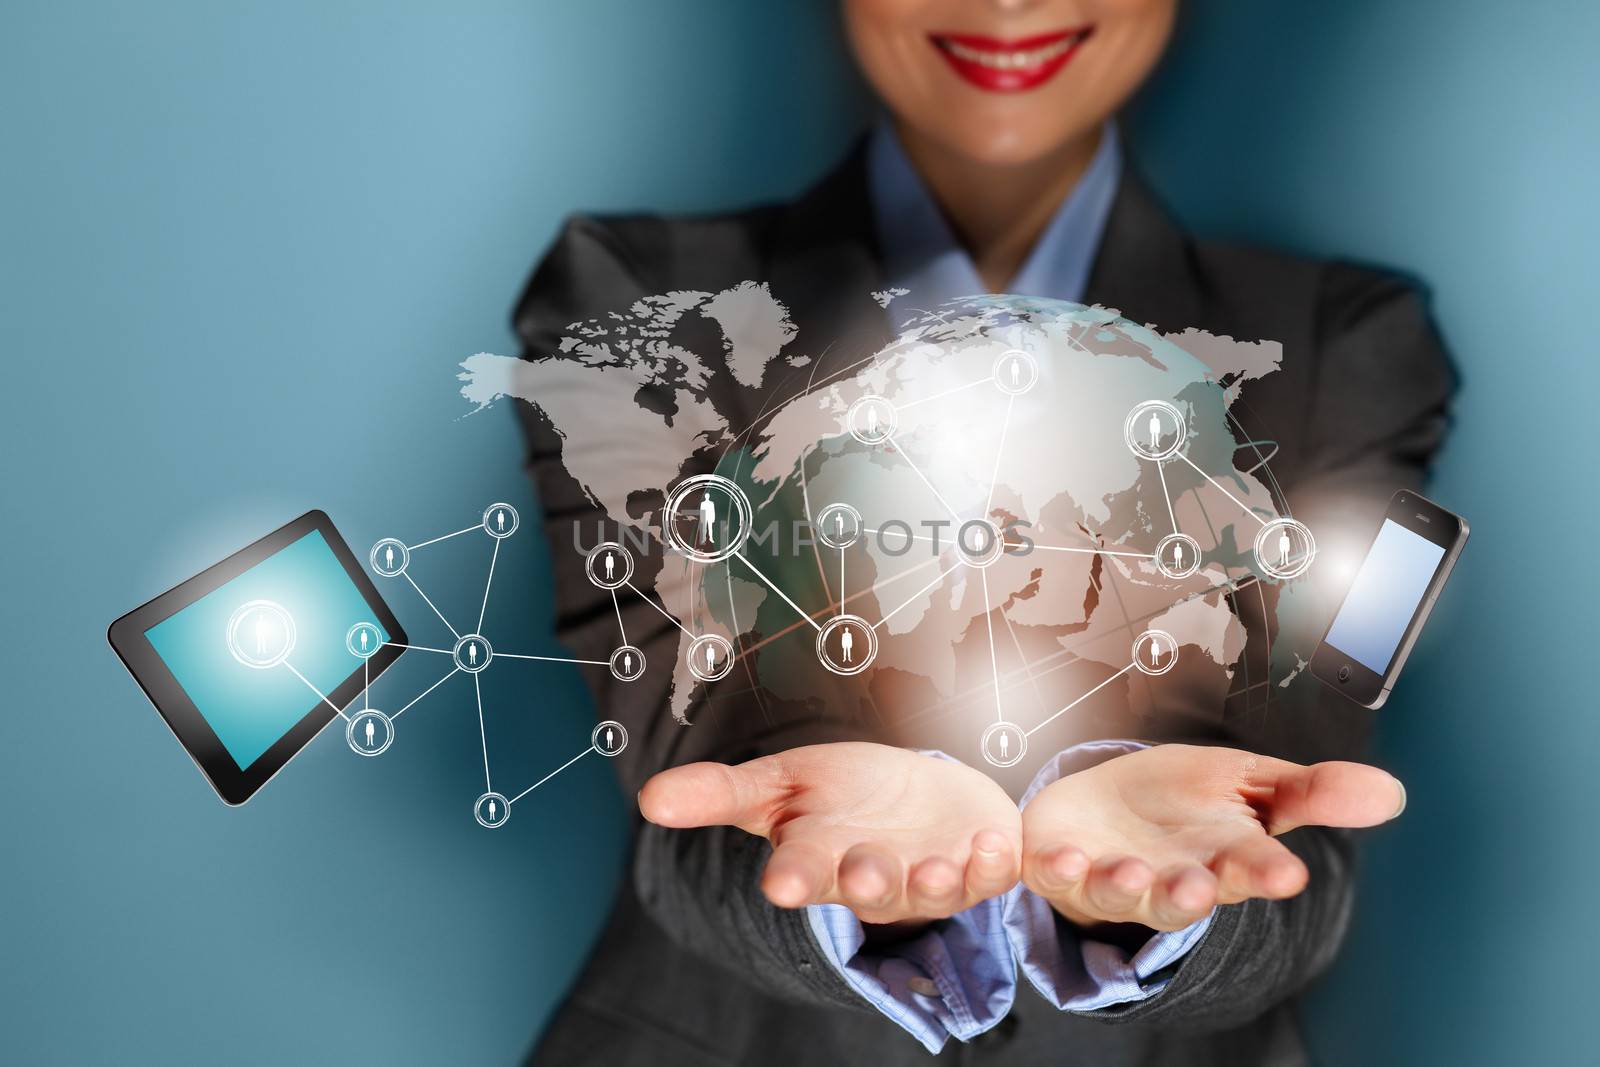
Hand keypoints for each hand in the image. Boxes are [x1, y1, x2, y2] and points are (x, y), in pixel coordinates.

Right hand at [639, 742, 1021, 924]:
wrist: (918, 799)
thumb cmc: (842, 793)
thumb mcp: (779, 784)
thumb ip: (720, 794)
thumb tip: (648, 800)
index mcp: (821, 856)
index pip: (803, 870)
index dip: (794, 876)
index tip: (781, 881)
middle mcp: (875, 875)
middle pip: (868, 885)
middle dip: (865, 881)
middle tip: (859, 872)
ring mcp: (930, 876)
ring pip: (932, 889)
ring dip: (935, 882)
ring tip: (936, 866)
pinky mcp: (980, 866)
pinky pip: (992, 874)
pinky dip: (996, 863)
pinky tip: (996, 843)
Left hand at [1021, 744, 1405, 931]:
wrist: (1107, 805)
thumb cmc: (1186, 799)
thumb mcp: (1253, 784)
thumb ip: (1312, 792)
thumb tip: (1390, 792)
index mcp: (1221, 858)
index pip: (1251, 869)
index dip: (1266, 871)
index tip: (1287, 873)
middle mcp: (1166, 876)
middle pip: (1180, 896)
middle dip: (1189, 892)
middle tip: (1203, 883)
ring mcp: (1110, 876)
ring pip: (1118, 891)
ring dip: (1126, 884)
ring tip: (1134, 869)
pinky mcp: (1058, 864)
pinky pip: (1054, 873)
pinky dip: (1058, 867)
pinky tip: (1066, 854)